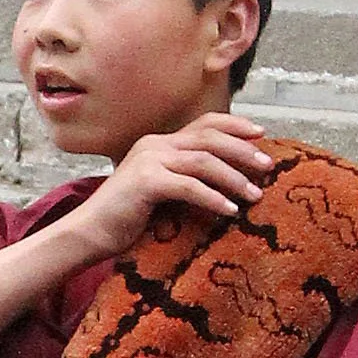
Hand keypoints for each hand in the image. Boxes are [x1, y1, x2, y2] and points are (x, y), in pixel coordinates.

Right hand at [60, 113, 273, 262]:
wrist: (89, 234)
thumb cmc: (127, 219)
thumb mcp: (160, 192)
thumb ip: (184, 180)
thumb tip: (226, 184)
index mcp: (159, 143)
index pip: (204, 124)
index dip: (235, 125)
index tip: (261, 134)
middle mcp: (155, 145)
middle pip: (210, 138)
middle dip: (243, 150)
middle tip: (268, 166)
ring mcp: (148, 161)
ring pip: (204, 161)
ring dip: (235, 177)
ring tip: (256, 195)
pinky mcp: (145, 182)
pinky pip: (189, 187)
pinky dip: (213, 199)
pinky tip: (231, 211)